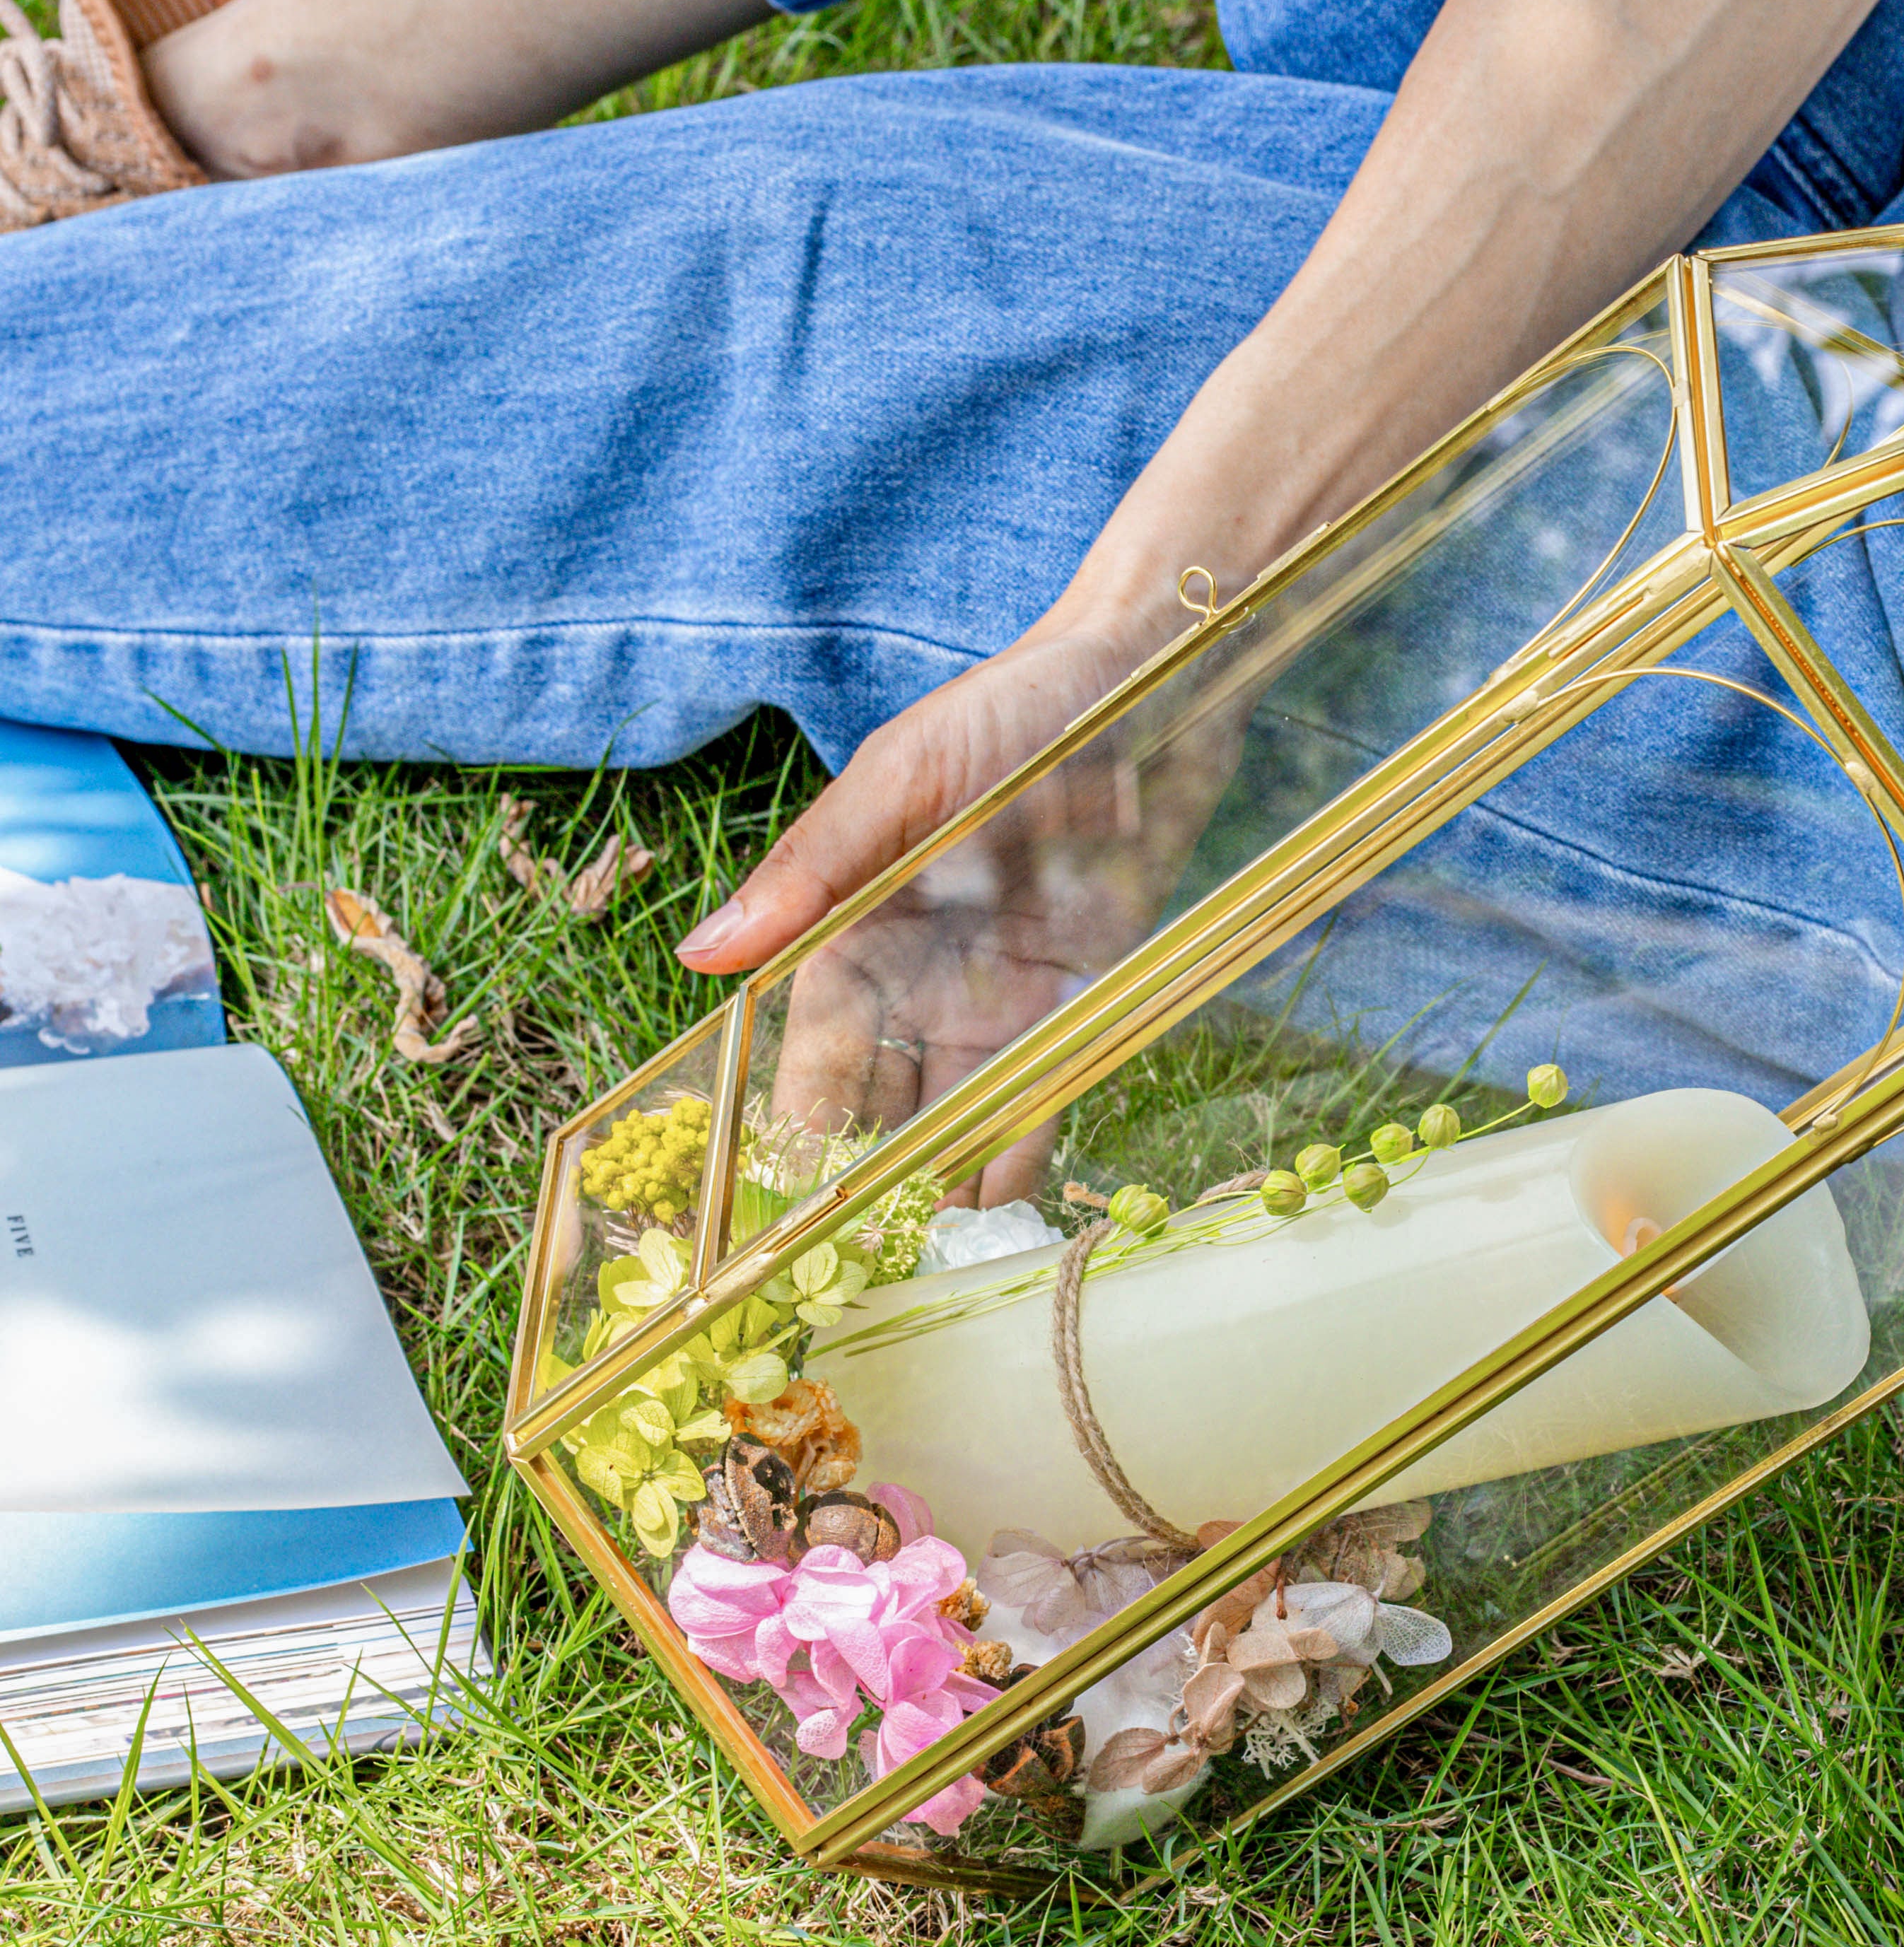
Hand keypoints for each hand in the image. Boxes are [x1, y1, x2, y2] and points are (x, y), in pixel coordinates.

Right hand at [676, 605, 1244, 1202]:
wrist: (1156, 683)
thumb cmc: (1015, 709)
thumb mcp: (905, 774)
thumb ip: (816, 865)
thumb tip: (703, 954)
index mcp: (861, 917)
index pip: (817, 1035)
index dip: (798, 1110)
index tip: (781, 1189)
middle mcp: (923, 968)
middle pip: (882, 1088)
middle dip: (864, 1171)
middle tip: (851, 1261)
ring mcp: (999, 990)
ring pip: (955, 1106)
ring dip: (940, 1179)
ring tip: (922, 1264)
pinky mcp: (1075, 997)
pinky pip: (1040, 1090)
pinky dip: (1022, 1150)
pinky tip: (1004, 1219)